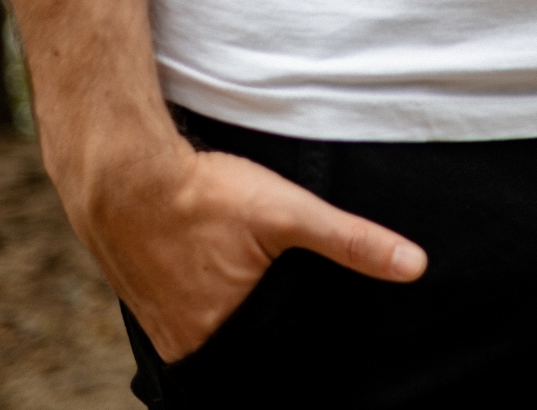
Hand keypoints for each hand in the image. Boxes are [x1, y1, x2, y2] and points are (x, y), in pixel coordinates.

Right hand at [59, 129, 425, 360]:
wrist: (123, 171)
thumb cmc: (204, 193)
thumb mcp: (289, 212)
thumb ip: (351, 241)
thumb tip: (413, 266)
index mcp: (220, 334)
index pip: (271, 365)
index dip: (294, 353)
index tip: (312, 341)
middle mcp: (185, 340)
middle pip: (241, 353)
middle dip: (268, 341)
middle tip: (286, 313)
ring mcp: (159, 323)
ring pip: (211, 336)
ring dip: (235, 324)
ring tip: (256, 299)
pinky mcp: (143, 300)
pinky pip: (183, 318)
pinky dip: (206, 307)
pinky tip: (218, 283)